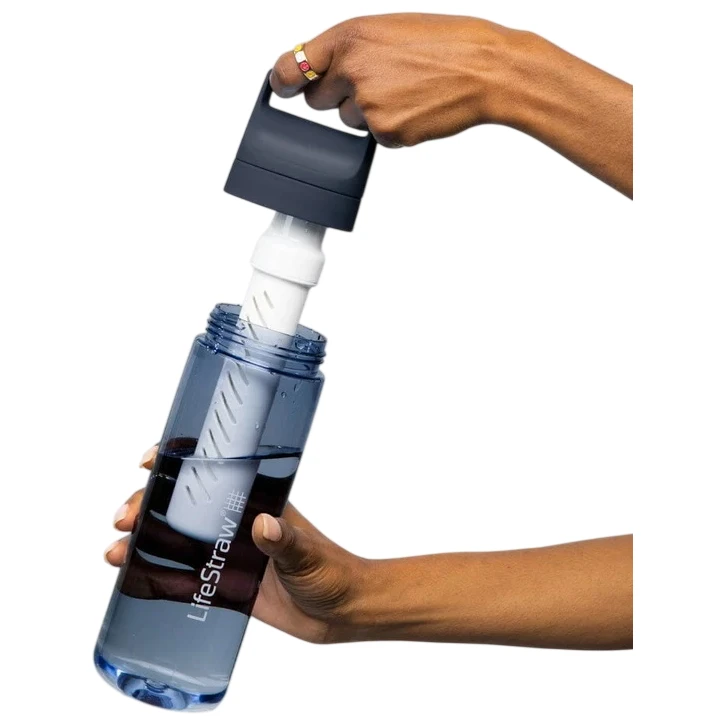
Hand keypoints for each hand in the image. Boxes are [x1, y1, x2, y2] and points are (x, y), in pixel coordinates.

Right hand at [106, 444, 369, 643]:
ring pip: (174, 539)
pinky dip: (155, 575)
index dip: (177, 461)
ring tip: (116, 551)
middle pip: (182, 505)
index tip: (150, 461)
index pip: (213, 470)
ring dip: (141, 539)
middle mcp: (236, 523)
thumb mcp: (309, 554)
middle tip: (126, 518)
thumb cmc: (333, 572)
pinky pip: (182, 578)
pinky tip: (128, 575)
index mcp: (257, 501)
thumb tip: (265, 526)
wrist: (342, 612)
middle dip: (148, 505)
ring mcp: (228, 554)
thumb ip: (286, 542)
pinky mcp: (225, 586)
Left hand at [271, 13, 518, 146]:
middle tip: (375, 82)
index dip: (284, 80)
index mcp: (350, 38)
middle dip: (338, 96)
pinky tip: (412, 108)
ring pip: (347, 120)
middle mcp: (353, 70)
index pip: (292, 67)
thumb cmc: (445, 44)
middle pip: (317, 101)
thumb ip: (349, 48)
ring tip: (403, 91)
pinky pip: (373, 136)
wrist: (484, 69)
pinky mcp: (385, 133)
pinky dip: (389, 127)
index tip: (282, 87)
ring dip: (367, 112)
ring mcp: (368, 106)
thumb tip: (322, 68)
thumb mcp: (387, 29)